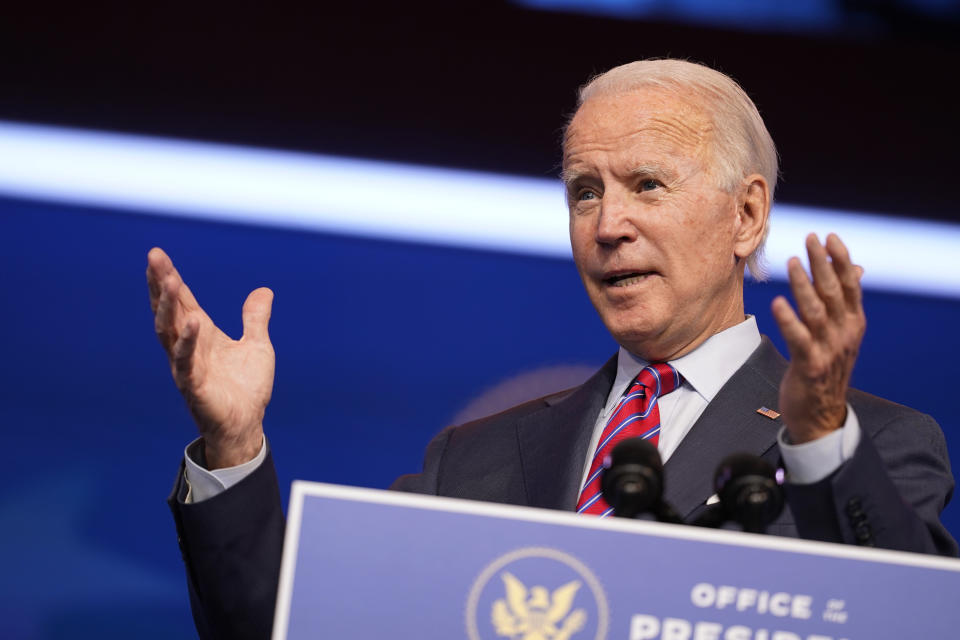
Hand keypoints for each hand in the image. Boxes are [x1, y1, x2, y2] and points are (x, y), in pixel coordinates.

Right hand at [147, 247, 274, 467]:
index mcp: (202, 335)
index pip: (182, 300)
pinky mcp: (194, 386)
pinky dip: (188, 342)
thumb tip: (264, 290)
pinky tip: (192, 322)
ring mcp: (187, 366)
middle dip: (160, 284)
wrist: (246, 425)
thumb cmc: (245, 388)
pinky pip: (186, 362)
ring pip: (170, 332)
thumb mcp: (256, 345)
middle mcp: (189, 346)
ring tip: (167, 280)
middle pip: (169, 310)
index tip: (158, 254)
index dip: (170, 277)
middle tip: (154, 257)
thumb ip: (255, 318)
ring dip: (167, 306)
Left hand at [771, 233, 865, 443]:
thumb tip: (856, 270)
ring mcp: (828, 350)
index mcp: (853, 323)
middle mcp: (844, 334)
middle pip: (833, 292)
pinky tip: (777, 302)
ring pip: (816, 311)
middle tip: (810, 238)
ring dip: (803, 285)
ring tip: (792, 262)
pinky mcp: (809, 366)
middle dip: (822, 263)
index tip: (829, 237)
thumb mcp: (841, 334)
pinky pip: (798, 339)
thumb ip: (844, 303)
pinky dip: (788, 320)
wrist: (821, 415)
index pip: (849, 285)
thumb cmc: (825, 368)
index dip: (840, 260)